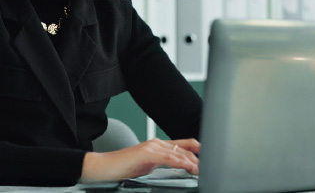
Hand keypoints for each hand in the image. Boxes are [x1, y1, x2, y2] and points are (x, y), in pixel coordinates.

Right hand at [80, 138, 200, 181]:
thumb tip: (177, 171)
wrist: (103, 168)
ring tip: (203, 170)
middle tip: (211, 168)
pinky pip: (169, 157)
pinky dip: (181, 162)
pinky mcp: (147, 153)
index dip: (199, 152)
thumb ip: (162, 166)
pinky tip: (189, 167)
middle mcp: (157, 143)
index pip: (185, 145)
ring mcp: (152, 146)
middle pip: (186, 148)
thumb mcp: (147, 168)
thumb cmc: (122, 169)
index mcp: (159, 146)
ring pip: (179, 153)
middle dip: (200, 159)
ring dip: (193, 162)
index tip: (210, 161)